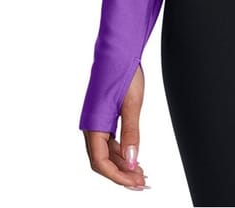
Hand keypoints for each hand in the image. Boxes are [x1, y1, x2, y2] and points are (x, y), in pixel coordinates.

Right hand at [83, 63, 150, 187]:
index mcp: (94, 124)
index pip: (100, 162)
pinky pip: (109, 142)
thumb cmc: (123, 72)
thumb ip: (131, 133)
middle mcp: (91, 126)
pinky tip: (134, 157)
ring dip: (122, 165)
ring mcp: (97, 122)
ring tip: (141, 174)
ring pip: (106, 153)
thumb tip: (132, 161)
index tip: (135, 184)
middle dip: (121, 174)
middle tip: (142, 183)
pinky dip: (121, 152)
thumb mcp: (132, 103)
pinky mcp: (104, 117)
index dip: (117, 176)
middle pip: (102, 161)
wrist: (118, 50)